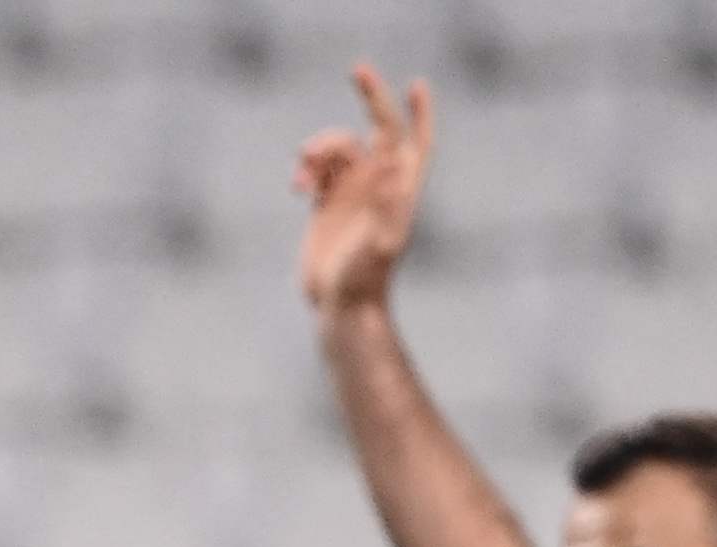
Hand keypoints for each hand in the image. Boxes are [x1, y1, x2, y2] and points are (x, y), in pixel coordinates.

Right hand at [294, 64, 432, 317]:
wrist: (340, 307)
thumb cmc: (364, 281)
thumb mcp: (379, 244)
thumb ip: (388, 206)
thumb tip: (393, 165)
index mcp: (400, 191)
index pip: (416, 143)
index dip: (419, 114)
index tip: (415, 85)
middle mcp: (380, 185)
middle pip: (378, 129)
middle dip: (371, 98)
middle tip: (357, 70)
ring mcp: (353, 192)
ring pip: (339, 145)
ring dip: (320, 146)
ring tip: (304, 170)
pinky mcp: (327, 203)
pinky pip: (317, 168)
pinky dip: (306, 169)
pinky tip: (296, 187)